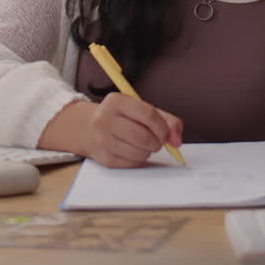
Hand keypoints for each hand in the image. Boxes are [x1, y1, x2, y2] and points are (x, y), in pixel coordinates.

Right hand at [43, 94, 182, 167]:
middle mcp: (105, 119)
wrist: (87, 127)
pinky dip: (139, 159)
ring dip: (148, 151)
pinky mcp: (104, 158)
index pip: (148, 115)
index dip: (163, 128)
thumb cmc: (121, 117)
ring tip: (143, 144)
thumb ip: (165, 120)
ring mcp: (102, 139)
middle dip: (157, 142)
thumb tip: (177, 140)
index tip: (168, 134)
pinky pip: (133, 163)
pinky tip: (132, 150)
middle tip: (157, 141)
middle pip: (144, 137)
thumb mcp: (140, 109)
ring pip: (140, 152)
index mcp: (116, 101)